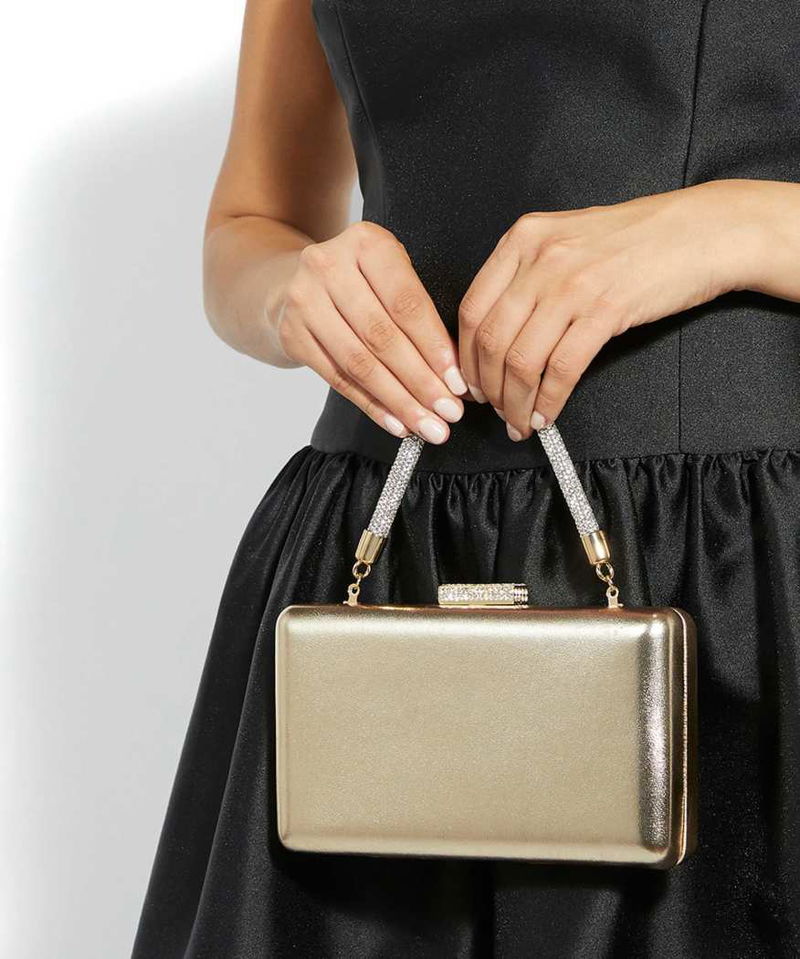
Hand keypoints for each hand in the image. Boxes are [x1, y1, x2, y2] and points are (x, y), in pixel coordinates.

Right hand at [276, 220, 467, 442]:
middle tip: (449, 413)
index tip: (459, 383)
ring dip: (399, 401)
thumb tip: (455, 377)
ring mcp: (303, 300)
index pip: (407, 304)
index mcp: (367, 243)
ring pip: (359, 363)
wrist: (292, 284)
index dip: (435, 348)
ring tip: (428, 426)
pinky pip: (338, 379)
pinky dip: (372, 405)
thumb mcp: (390, 275)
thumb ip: (420, 312)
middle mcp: (329, 265)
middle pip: (383, 337)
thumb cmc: (360, 282)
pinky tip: (397, 423)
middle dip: (421, 382)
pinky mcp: (291, 334)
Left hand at [458, 180, 763, 440]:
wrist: (700, 230)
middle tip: (494, 412)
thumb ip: (526, 274)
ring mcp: (573, 283)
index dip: (463, 357)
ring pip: (522, 360)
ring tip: (520, 422)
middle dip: (487, 388)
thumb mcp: (565, 239)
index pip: (471, 308)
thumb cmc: (633, 239)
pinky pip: (562, 369)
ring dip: (515, 402)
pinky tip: (547, 415)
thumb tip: (493, 335)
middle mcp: (540, 258)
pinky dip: (549, 401)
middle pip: (490, 340)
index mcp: (522, 238)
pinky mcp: (606, 309)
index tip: (469, 384)